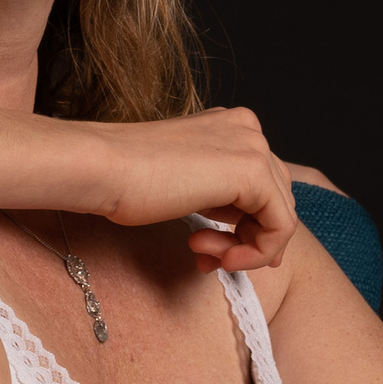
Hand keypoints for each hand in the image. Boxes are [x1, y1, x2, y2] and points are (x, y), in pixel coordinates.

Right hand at [90, 107, 294, 269]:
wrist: (101, 169)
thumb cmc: (126, 179)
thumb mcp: (185, 183)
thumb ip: (220, 195)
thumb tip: (250, 230)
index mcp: (231, 125)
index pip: (263, 183)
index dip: (247, 226)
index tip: (216, 252)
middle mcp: (248, 128)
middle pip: (275, 198)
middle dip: (245, 238)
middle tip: (205, 257)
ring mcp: (253, 146)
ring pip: (280, 215)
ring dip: (245, 248)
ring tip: (204, 256)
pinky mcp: (253, 172)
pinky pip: (281, 226)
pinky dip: (257, 252)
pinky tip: (222, 258)